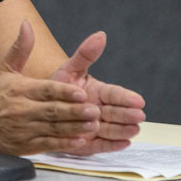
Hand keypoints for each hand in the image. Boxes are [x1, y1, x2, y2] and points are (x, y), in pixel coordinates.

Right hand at [0, 21, 101, 154]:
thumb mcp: (3, 68)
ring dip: (74, 128)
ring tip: (93, 125)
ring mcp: (24, 129)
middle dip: (75, 112)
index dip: (64, 92)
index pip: (45, 90)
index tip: (82, 92)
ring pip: (53, 129)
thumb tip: (27, 24)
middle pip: (52, 111)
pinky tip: (79, 141)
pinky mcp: (25, 145)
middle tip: (95, 110)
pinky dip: (64, 144)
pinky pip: (48, 145)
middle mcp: (22, 110)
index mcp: (20, 89)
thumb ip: (20, 47)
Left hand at [49, 31, 145, 154]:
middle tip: (139, 115)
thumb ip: (85, 54)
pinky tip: (124, 144)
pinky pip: (102, 145)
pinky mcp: (89, 143)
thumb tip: (100, 35)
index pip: (114, 94)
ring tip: (134, 129)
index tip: (138, 100)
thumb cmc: (58, 86)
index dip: (126, 98)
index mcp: (98, 92)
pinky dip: (113, 145)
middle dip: (127, 114)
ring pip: (112, 129)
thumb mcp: (70, 69)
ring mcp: (95, 128)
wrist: (41, 107)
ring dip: (124, 130)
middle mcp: (100, 110)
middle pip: (116, 113)